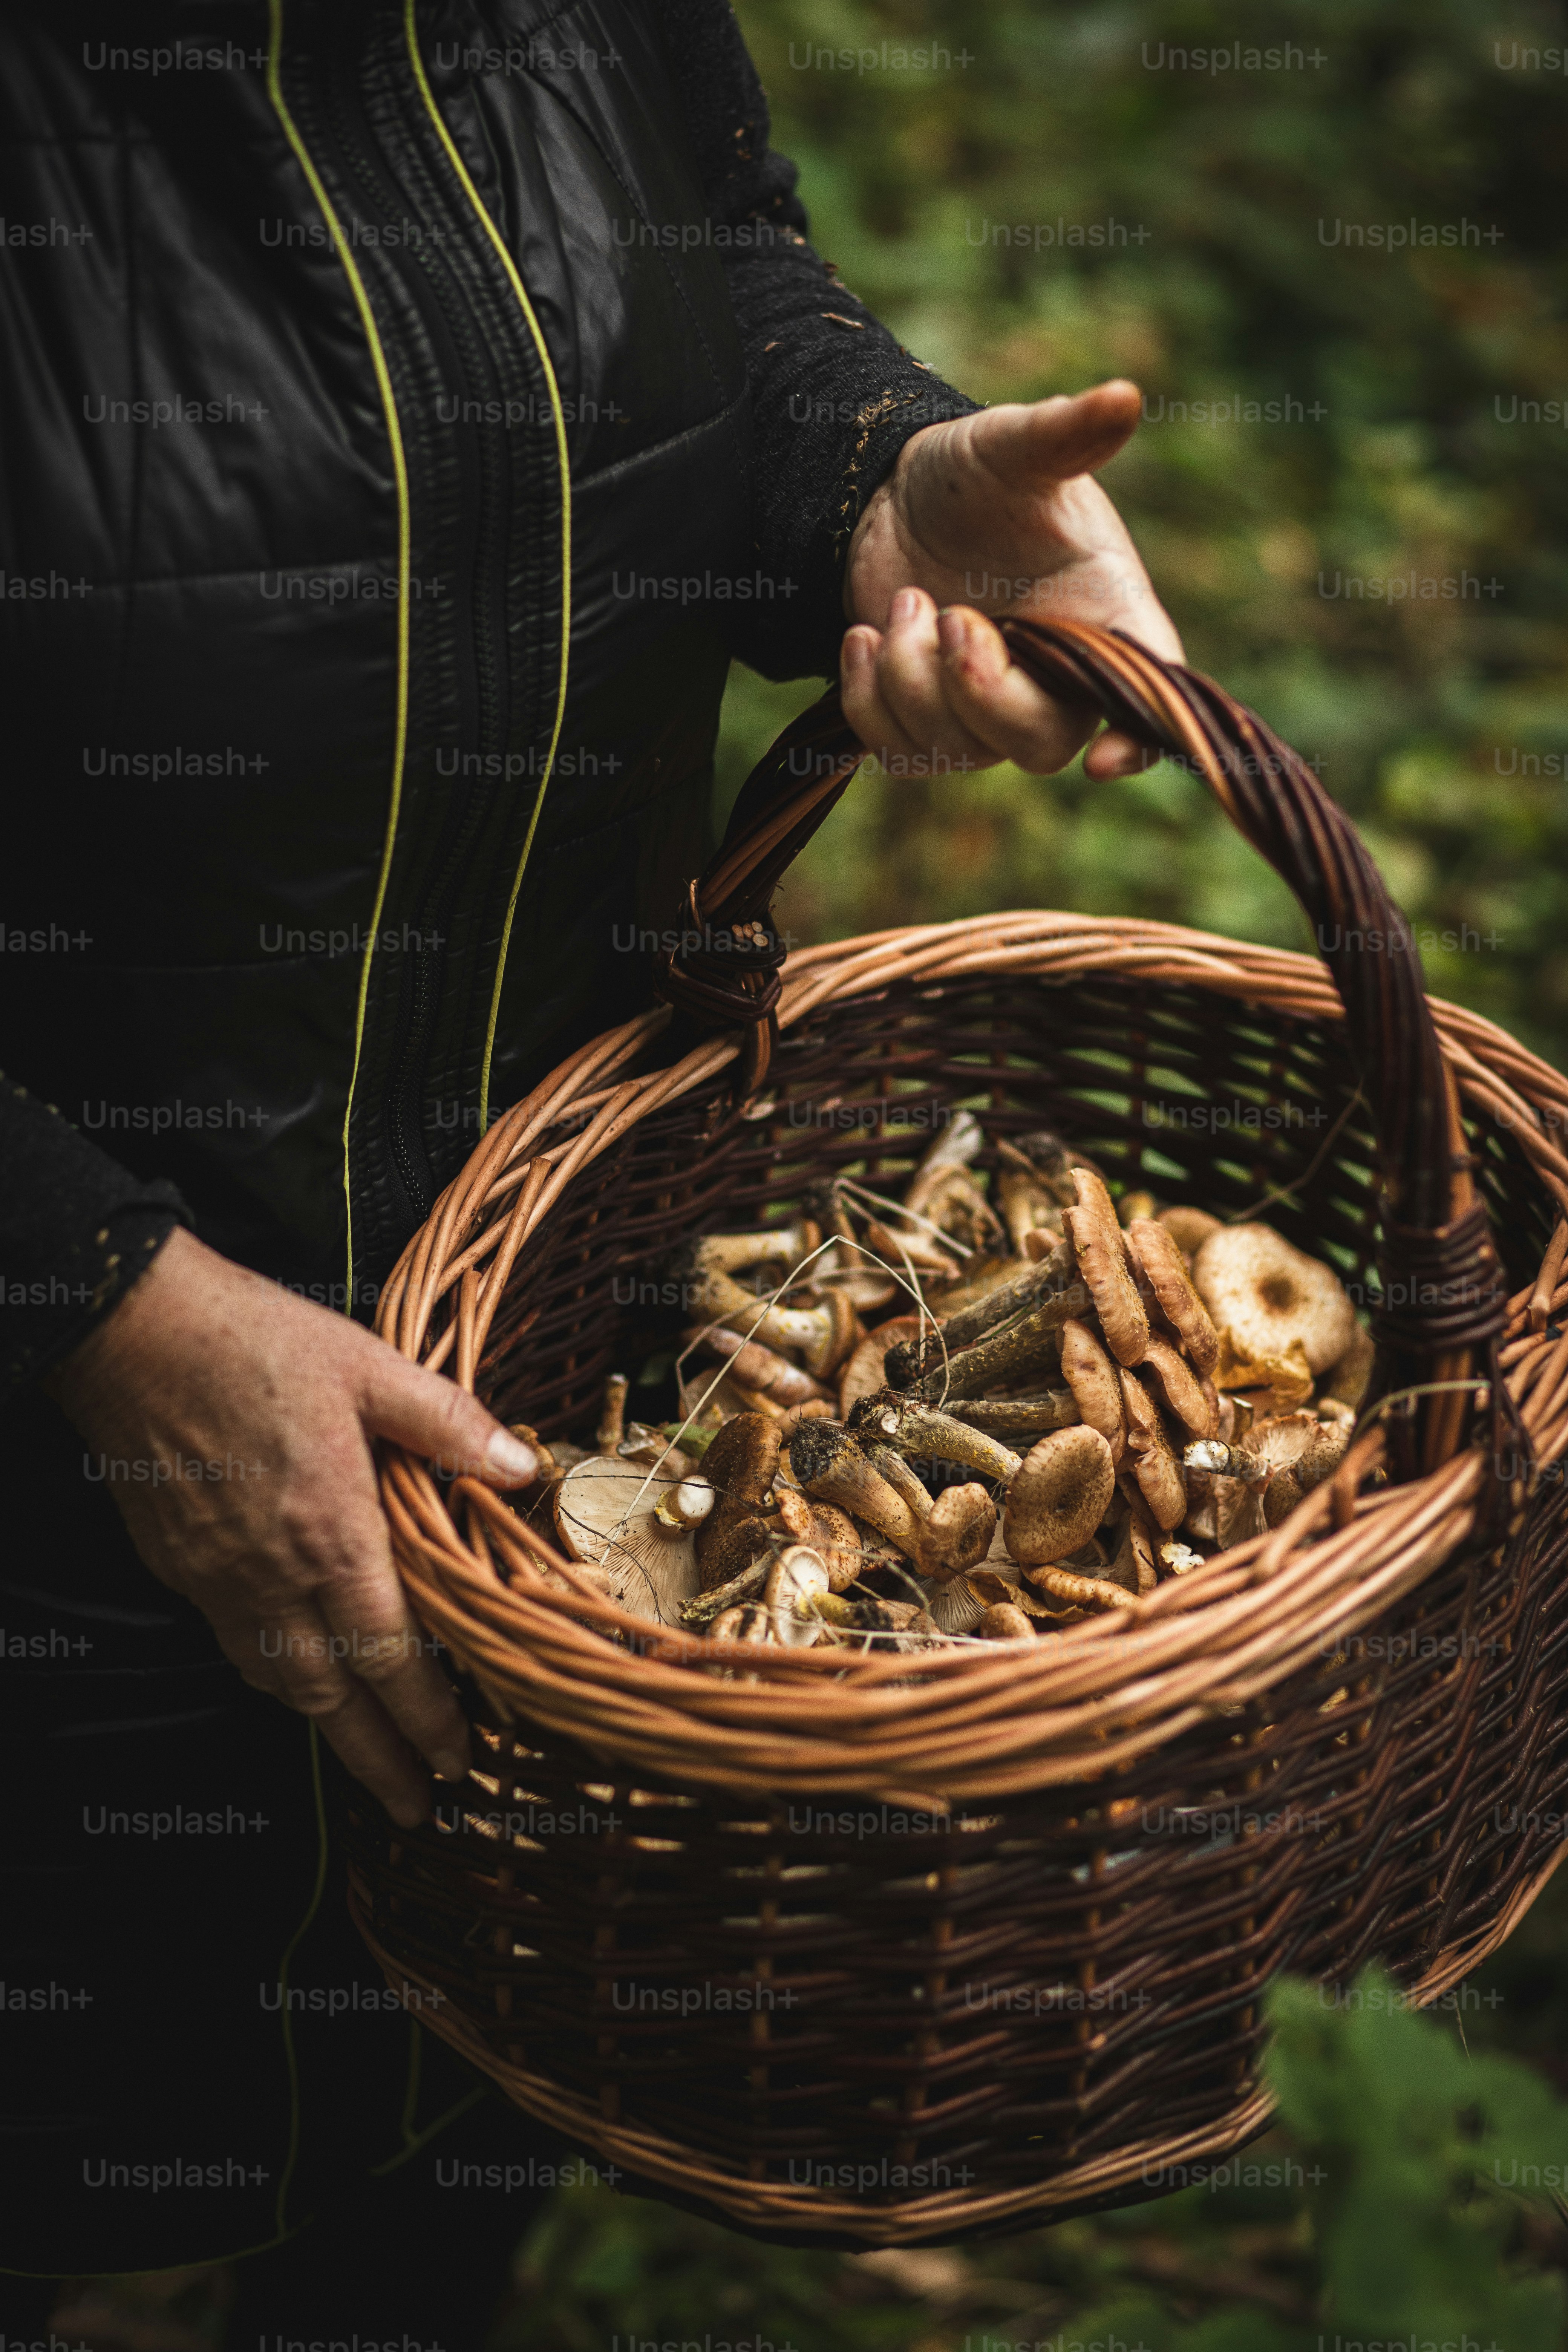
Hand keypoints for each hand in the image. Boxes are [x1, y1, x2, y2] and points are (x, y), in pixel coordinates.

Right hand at [46, 1226, 536, 1826]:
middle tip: (416, 1803)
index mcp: (333, 1533)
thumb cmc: (255, 1340)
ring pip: (279, 1680)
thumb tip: (522, 1464)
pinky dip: (274, 1677)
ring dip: (325, 1728)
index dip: (428, 1715)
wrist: (134, 1329)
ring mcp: (220, 1577)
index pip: (392, 1654)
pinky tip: (295, 1681)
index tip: (459, 1757)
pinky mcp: (181, 1565)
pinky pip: (235, 1644)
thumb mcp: (370, 1366)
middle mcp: (274, 1574)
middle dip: (378, 1759)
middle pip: (332, 1697)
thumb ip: (448, 1424)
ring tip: (365, 1761)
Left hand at [840, 378, 1183, 778]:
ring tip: (904, 603)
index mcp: (1103, 614)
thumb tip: (1123, 397)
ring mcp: (988, 707)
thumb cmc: (973, 473)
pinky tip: (861, 639)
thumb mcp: (1013, 446)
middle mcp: (1054, 675)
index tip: (1104, 761)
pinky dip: (870, 701)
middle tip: (950, 616)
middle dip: (982, 692)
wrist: (895, 495)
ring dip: (913, 680)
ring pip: (961, 749)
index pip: (1144, 693)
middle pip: (1039, 742)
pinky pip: (900, 751)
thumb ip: (1066, 433)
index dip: (1138, 738)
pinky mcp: (925, 719)